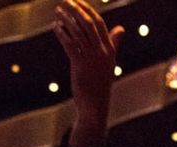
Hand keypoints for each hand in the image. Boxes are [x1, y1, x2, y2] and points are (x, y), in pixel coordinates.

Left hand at [55, 0, 123, 118]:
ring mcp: (91, 59)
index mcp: (110, 50)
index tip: (78, 1)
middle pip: (88, 24)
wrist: (95, 105)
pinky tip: (55, 26)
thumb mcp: (109, 62)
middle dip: (76, 10)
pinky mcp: (80, 65)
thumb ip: (113, 44)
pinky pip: (69, 44)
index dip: (88, 10)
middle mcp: (102, 52)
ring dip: (66, 19)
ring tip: (57, 11)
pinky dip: (61, 33)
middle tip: (65, 1)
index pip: (100, 23)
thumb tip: (120, 29)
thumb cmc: (100, 83)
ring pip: (77, 32)